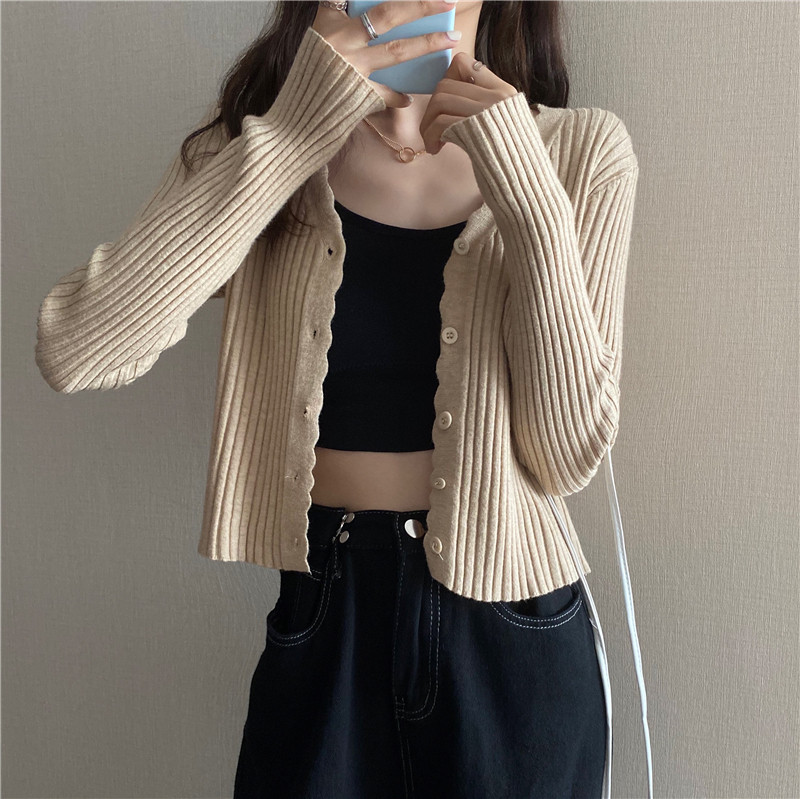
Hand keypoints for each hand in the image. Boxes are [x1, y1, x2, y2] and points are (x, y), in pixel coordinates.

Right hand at [312, 0, 460, 108]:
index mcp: (334, 27)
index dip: (402, 0)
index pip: (368, 4)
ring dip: (427, 43)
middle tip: (449, 0)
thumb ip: (338, 19)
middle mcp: (345, 45)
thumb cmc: (307, 78)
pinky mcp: (360, 97)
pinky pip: (387, 94)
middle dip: (422, 7)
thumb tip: (352, 10)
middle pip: (389, 17)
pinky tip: (408, 97)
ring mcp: (354, 71)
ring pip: (397, 52)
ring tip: (452, 38)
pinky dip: (399, 96)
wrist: (294, 122)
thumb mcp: (319, 39)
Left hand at [419, 52, 519, 155]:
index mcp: (505, 92)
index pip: (466, 64)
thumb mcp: (504, 127)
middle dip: (432, 108)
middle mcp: (497, 96)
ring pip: (440, 100)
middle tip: (433, 131)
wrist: (527, 187)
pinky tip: (435, 150)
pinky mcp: (475, 130)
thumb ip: (486, 110)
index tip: (445, 107)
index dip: (447, 82)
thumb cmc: (513, 165)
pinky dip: (430, 136)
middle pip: (446, 83)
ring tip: (432, 143)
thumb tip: (456, 100)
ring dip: (428, 123)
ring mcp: (486, 111)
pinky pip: (440, 122)